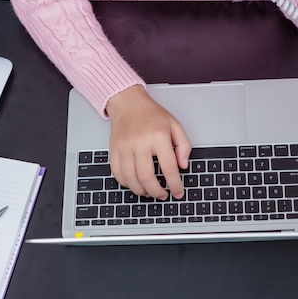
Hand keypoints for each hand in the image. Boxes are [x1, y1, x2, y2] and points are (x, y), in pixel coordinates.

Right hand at [106, 85, 191, 199]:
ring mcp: (124, 147)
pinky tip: (135, 184)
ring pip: (130, 179)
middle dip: (157, 192)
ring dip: (141, 191)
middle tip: (163, 195)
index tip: (178, 192)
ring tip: (149, 192)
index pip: (169, 168)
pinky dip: (126, 183)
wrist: (128, 103)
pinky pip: (117, 174)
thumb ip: (184, 146)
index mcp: (158, 136)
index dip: (175, 185)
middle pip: (147, 177)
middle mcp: (140, 142)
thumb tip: (183, 166)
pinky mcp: (114, 150)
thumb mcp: (175, 125)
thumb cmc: (152, 114)